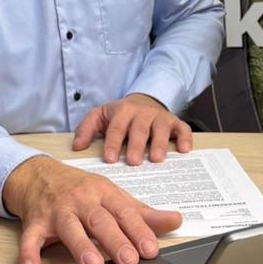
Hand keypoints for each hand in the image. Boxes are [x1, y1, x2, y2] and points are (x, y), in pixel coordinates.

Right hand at [2, 156, 181, 263]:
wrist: (37, 174)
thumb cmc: (79, 188)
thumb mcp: (112, 195)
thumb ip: (142, 213)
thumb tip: (176, 221)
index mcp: (103, 192)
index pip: (124, 212)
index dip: (139, 231)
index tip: (151, 250)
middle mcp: (81, 200)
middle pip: (99, 220)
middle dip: (115, 240)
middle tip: (129, 262)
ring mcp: (56, 211)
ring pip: (69, 228)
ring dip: (80, 246)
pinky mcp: (35, 222)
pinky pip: (31, 238)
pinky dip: (28, 253)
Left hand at [71, 92, 191, 164]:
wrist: (142, 101)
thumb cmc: (119, 115)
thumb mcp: (100, 116)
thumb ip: (86, 129)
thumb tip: (76, 147)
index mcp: (122, 111)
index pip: (116, 128)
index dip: (112, 143)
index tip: (109, 159)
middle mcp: (142, 114)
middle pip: (139, 130)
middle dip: (136, 146)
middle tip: (134, 162)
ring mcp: (160, 118)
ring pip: (161, 130)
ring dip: (160, 144)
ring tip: (157, 159)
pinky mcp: (175, 122)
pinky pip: (183, 129)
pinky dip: (185, 138)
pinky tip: (185, 150)